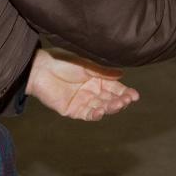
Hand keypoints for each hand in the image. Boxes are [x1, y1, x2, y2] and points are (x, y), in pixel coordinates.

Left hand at [25, 48, 139, 120]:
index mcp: (98, 78)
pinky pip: (87, 114)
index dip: (126, 92)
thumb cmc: (63, 61)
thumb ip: (103, 71)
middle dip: (120, 101)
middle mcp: (93, 91)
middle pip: (111, 99)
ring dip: (110, 108)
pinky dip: (95, 114)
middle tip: (126, 101)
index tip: (134, 96)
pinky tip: (101, 111)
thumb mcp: (87, 63)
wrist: (40, 68)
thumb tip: (122, 74)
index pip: (116, 88)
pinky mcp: (73, 110)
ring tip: (116, 105)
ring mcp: (83, 101)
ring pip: (101, 107)